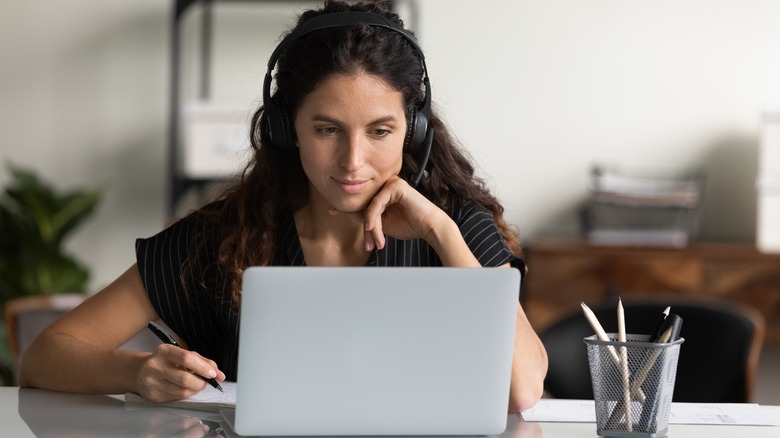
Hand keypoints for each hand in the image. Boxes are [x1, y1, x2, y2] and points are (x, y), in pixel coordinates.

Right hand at [136, 344, 225, 402]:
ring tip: (196, 385)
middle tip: (206, 382)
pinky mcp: (153, 396)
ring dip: (195, 390)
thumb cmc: (167, 361)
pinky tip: (184, 389)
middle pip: (185, 378)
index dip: (203, 367)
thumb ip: (202, 362)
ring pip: (182, 392)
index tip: (213, 374)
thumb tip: (220, 375)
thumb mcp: (182, 355)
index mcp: (164, 351)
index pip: (186, 358)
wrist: (140, 372)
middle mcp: (155, 366)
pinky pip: (176, 398)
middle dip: (201, 383)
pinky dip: (185, 395)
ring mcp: (152, 382)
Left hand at [330, 176, 449, 250]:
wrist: (430, 228)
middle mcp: (386, 185)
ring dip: (372, 227)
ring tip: (378, 241)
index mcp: (383, 192)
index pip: (363, 202)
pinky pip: (376, 203)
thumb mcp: (382, 224)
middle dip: (366, 228)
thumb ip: (366, 217)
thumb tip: (344, 212)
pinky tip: (373, 228)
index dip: (347, 209)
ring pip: (370, 206)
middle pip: (365, 205)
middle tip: (370, 245)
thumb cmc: (409, 226)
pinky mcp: (396, 186)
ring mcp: (391, 183)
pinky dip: (373, 217)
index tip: (331, 211)